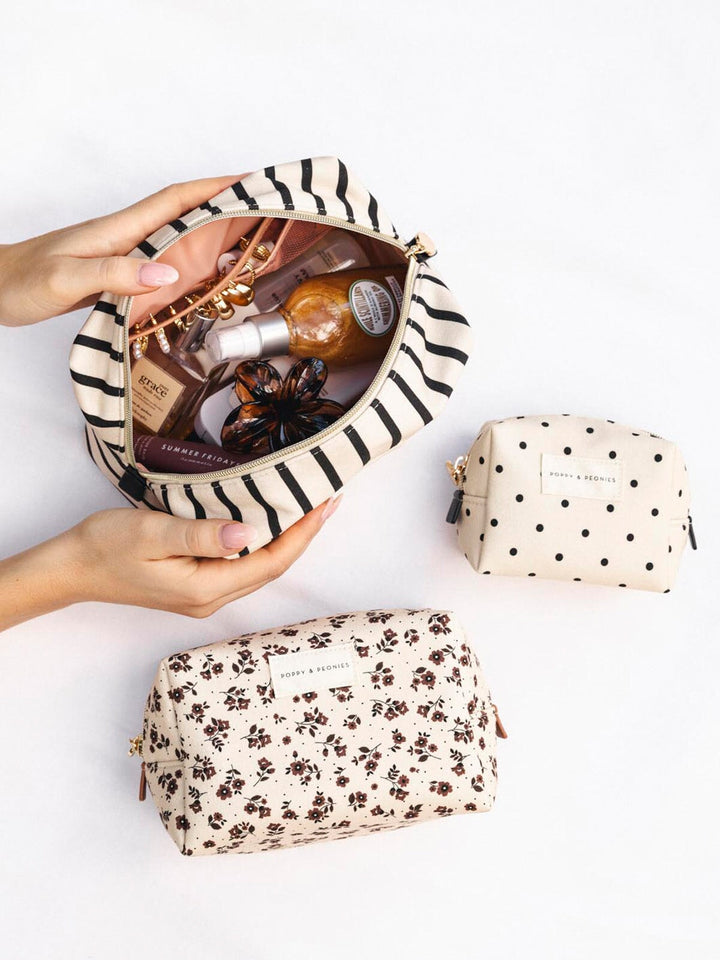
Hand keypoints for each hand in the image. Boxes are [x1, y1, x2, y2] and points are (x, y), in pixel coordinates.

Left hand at [0, 175, 241, 326]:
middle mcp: (128, 238)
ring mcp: (125, 255)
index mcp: (119, 230)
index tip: (252, 181)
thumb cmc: (22, 281)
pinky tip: (206, 275)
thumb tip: (168, 271)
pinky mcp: (120, 275)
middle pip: (187, 214)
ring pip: (180, 238)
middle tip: (269, 208)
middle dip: (228, 205)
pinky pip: (167, 263)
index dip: (215, 187)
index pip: (177, 200)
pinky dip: (194, 263)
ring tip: (255, 238)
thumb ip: (115, 274)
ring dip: (216, 234)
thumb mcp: (66, 279)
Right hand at [0, 498, 340, 631]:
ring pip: (259, 567)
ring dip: (285, 539)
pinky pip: (241, 565)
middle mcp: (211, 599)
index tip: (326, 503)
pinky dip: (261, 542)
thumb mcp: (152, 534)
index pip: (272, 561)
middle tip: (327, 498)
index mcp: (206, 589)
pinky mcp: (194, 585)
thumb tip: (248, 533)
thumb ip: (201, 535)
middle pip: (272, 567)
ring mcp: (203, 595)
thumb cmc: (105, 547)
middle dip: (303, 535)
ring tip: (307, 507)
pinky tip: (267, 521)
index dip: (304, 533)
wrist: (72, 570)